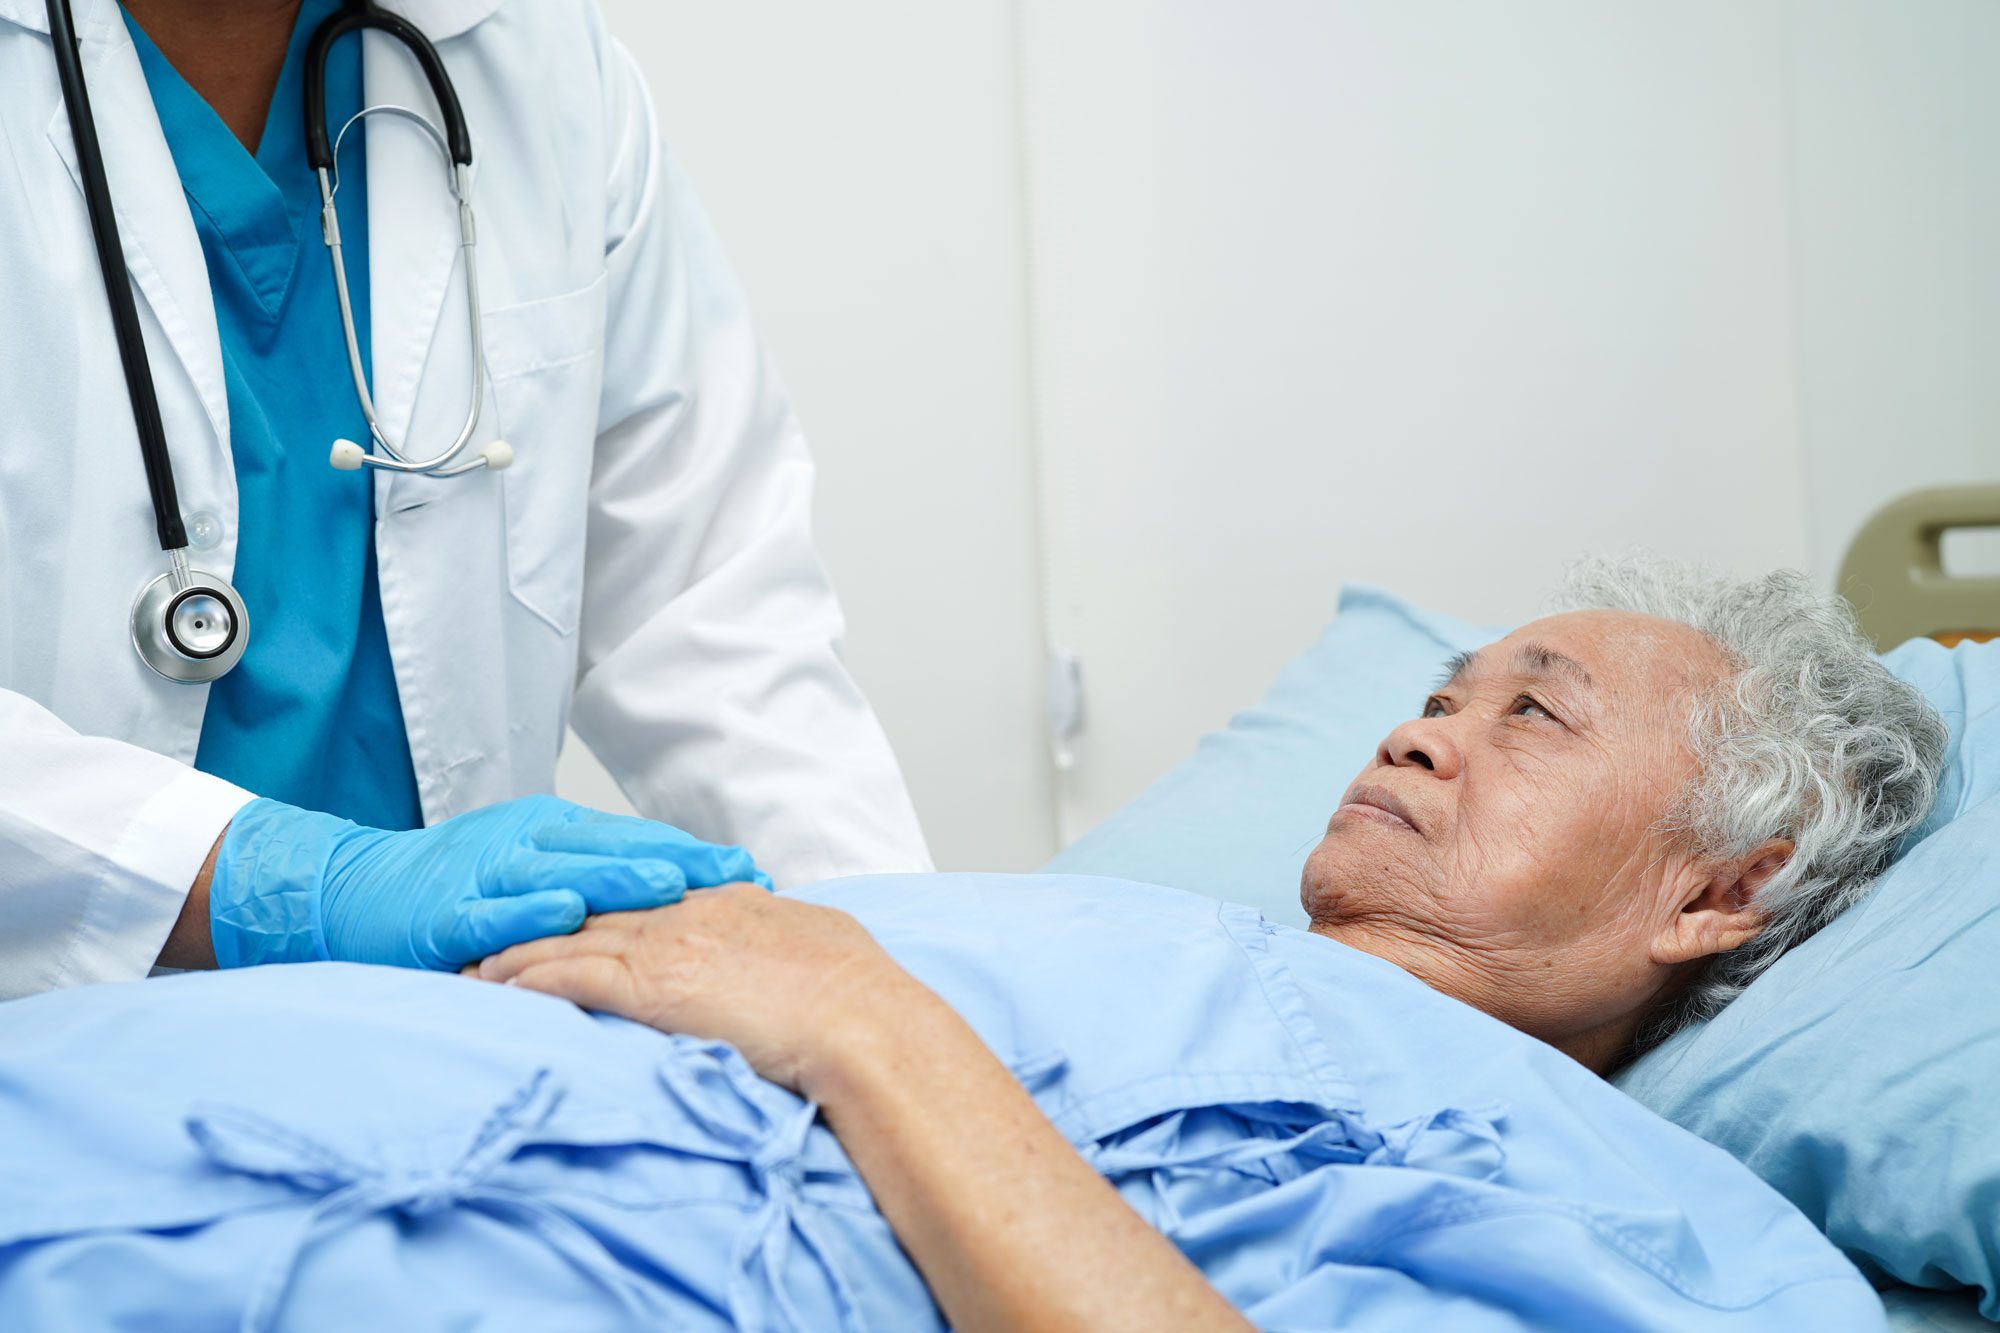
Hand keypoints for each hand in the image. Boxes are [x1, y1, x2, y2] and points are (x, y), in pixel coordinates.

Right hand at [207, 796, 771, 971]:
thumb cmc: (452, 884)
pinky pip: (493, 912)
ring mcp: (484, 874)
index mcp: (551, 831)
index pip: (635, 839)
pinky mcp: (445, 912)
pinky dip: (530, 910)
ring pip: (560, 871)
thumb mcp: (528, 871)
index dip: (693, 855)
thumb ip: (589, 879)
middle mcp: (525, 843)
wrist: (349, 891)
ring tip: (674, 883)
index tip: (752, 869)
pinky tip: (569, 911)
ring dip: (619, 876)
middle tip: (737, 875)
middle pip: (612, 848)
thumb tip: (672, 899)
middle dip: (678, 862)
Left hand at [477, 886, 933, 1094]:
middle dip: (545, 914)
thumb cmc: (861, 999)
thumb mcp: (826, 950)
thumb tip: (793, 957)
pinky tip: (491, 986)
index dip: (605, 902)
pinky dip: (525, 978)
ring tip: (474, 959)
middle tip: (498, 924)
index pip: (650, 897)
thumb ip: (793, 945)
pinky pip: (569, 976)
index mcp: (730, 905)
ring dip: (518, 946)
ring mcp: (669, 944)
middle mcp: (690, 913)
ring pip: (571, 935)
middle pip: (599, 906)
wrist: (864, 1021)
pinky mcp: (651, 984)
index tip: (573, 911)